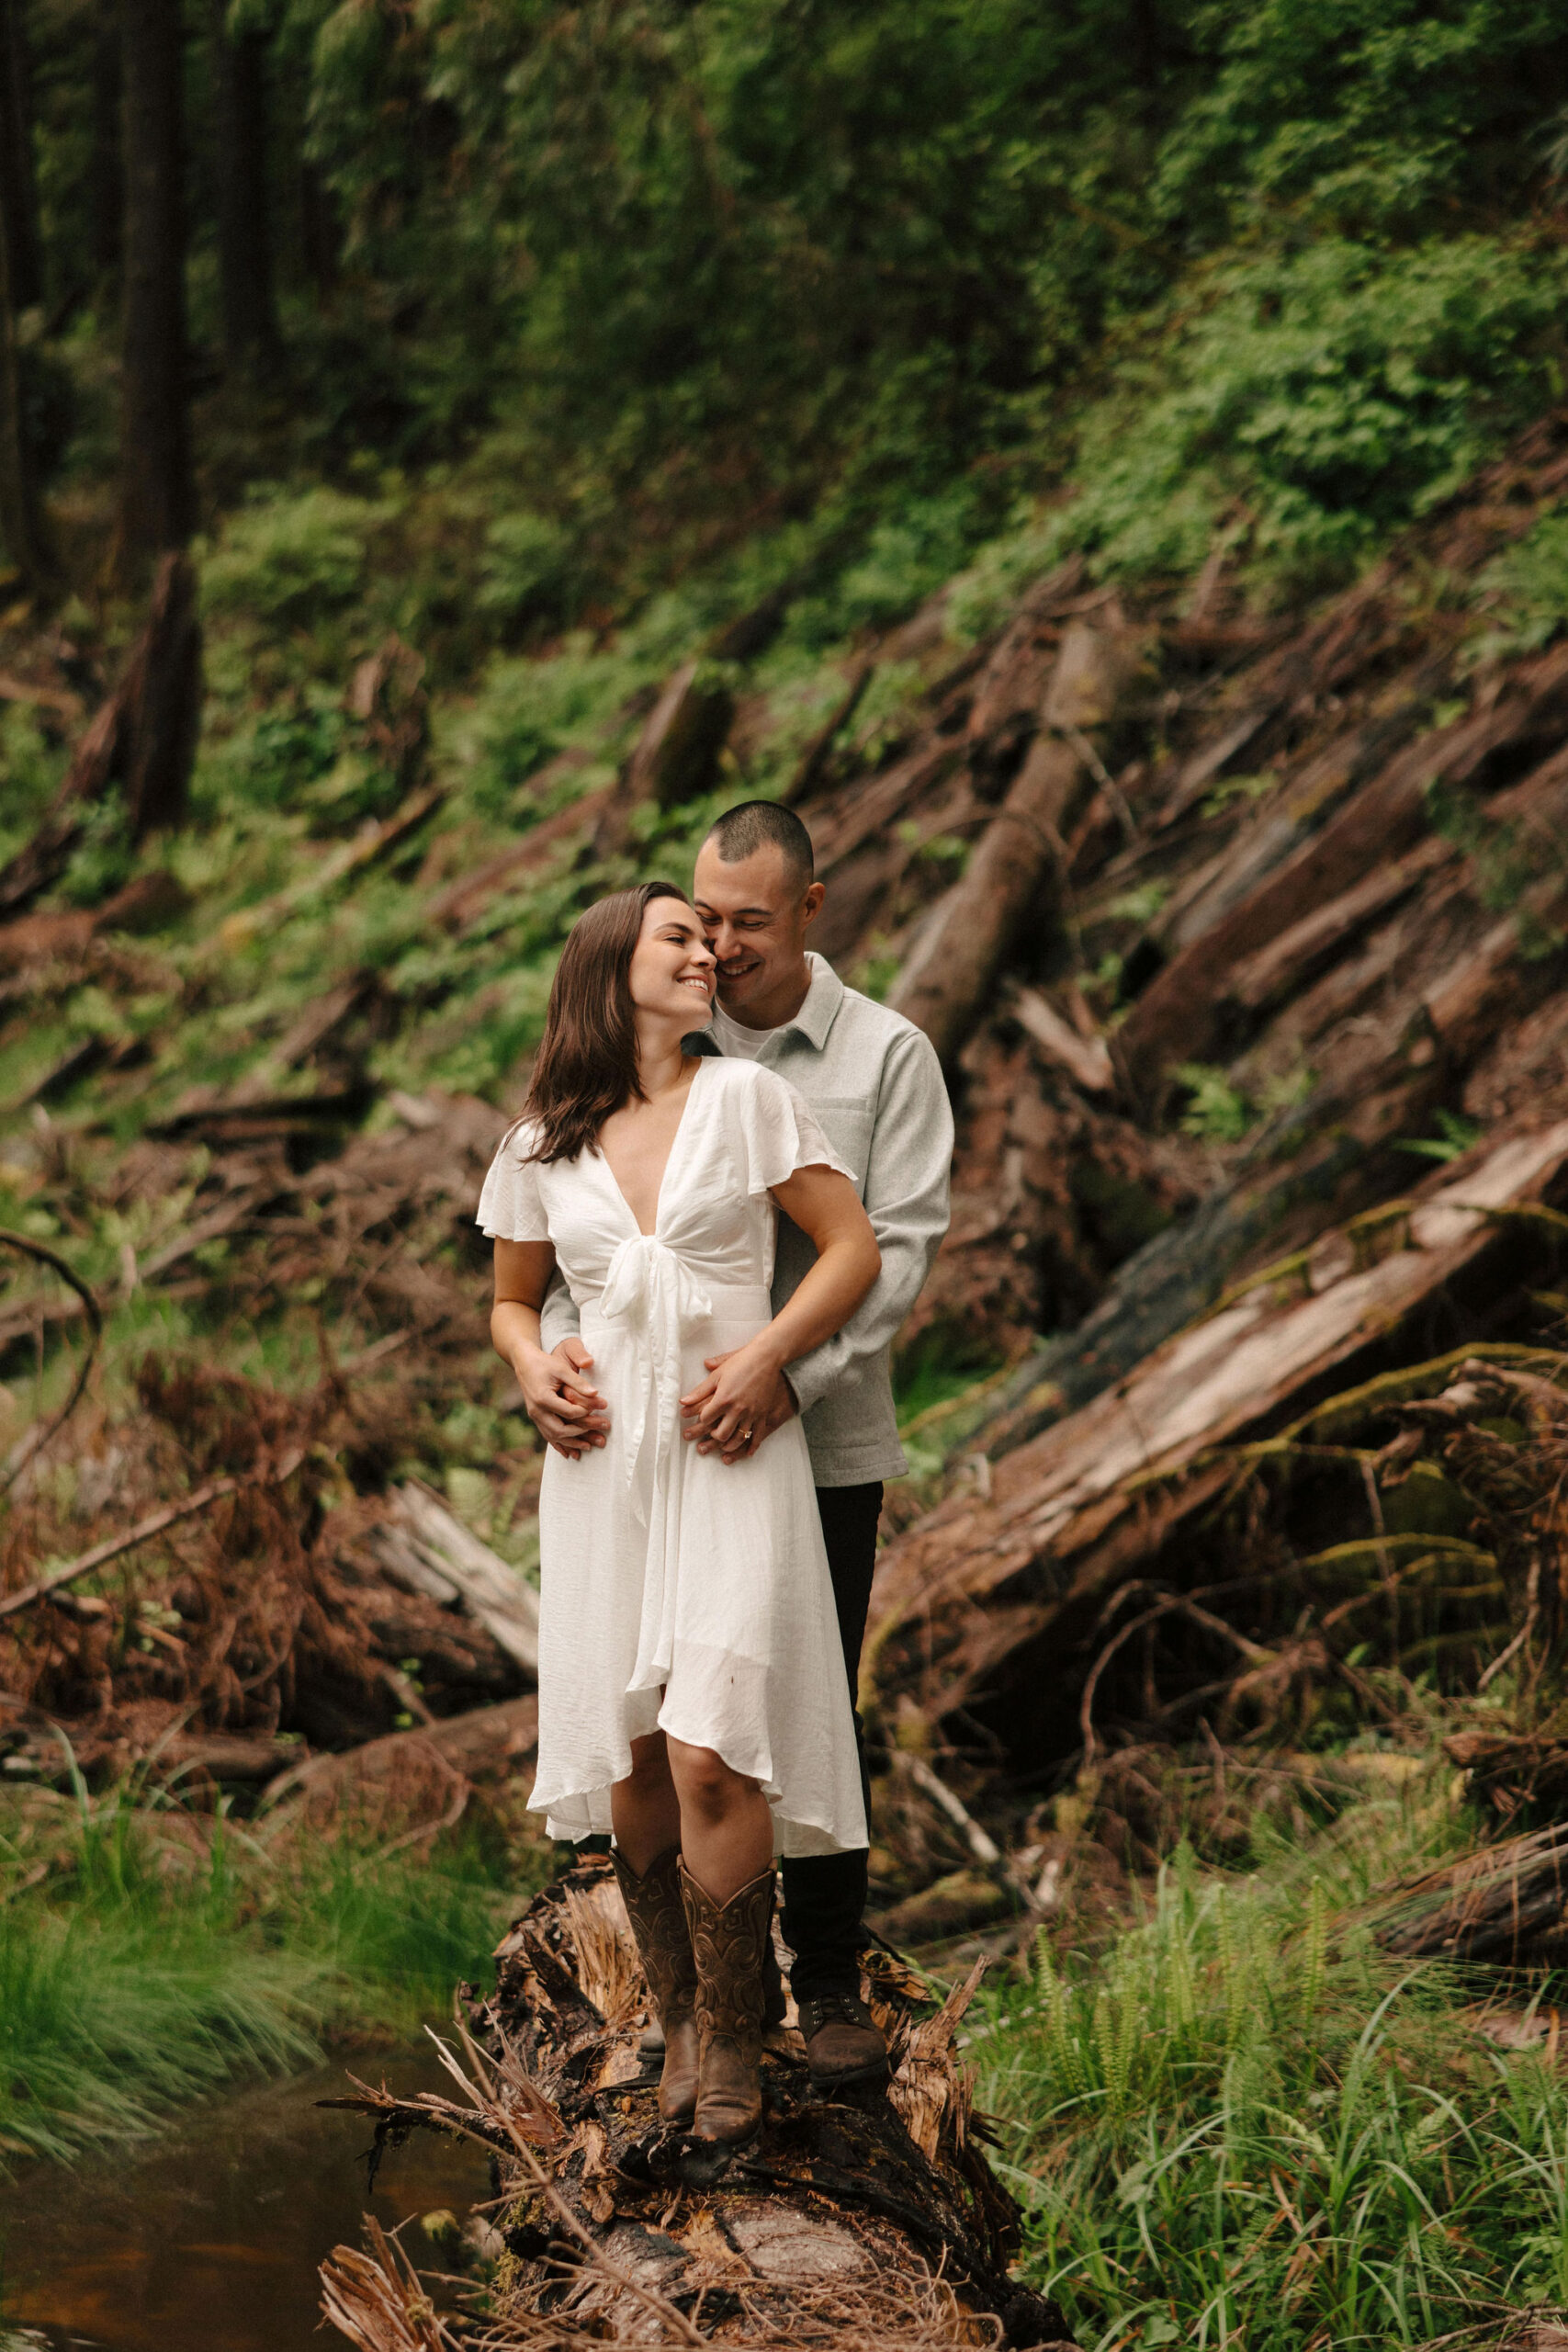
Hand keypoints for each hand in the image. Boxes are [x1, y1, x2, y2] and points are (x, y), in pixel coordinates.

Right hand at [516, 1337, 608, 1459]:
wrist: (524, 1363)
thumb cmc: (544, 1363)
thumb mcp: (562, 1369)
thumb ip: (578, 1382)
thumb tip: (596, 1394)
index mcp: (543, 1398)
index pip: (568, 1411)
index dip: (586, 1412)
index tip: (601, 1409)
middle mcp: (537, 1411)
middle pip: (560, 1430)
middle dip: (582, 1433)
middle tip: (600, 1434)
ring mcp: (534, 1416)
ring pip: (553, 1436)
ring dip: (571, 1443)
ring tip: (589, 1446)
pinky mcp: (535, 1418)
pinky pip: (547, 1436)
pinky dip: (559, 1445)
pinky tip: (569, 1453)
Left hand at [680, 1347, 797, 1463]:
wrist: (766, 1358)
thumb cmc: (740, 1363)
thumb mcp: (717, 1374)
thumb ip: (700, 1391)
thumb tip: (682, 1402)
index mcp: (723, 1398)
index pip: (706, 1418)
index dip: (701, 1420)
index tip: (699, 1419)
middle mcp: (737, 1409)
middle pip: (721, 1434)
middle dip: (713, 1437)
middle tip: (709, 1436)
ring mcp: (752, 1413)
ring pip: (739, 1438)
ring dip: (729, 1445)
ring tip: (723, 1446)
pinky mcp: (763, 1414)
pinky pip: (758, 1435)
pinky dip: (751, 1446)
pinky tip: (747, 1453)